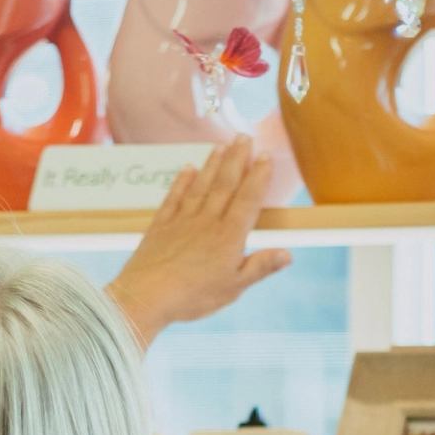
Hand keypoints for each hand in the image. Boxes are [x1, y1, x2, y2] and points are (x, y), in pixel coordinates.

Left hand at [106, 136, 291, 346]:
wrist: (146, 297)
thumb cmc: (193, 297)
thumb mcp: (234, 288)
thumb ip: (260, 267)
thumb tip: (288, 254)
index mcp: (229, 236)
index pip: (248, 199)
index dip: (259, 176)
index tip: (265, 156)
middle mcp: (207, 221)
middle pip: (225, 184)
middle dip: (236, 159)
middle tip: (244, 136)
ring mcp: (182, 220)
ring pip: (201, 185)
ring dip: (212, 164)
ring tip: (221, 145)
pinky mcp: (161, 226)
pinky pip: (174, 197)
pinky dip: (182, 181)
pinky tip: (188, 169)